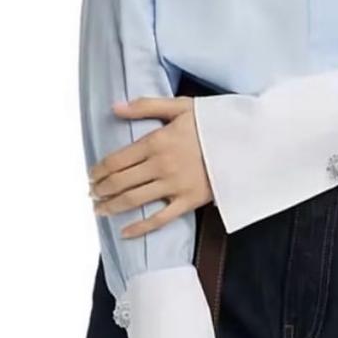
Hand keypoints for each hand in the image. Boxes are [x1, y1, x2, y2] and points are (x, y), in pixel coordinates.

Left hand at [89, 97, 212, 238]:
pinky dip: (139, 228)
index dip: (99, 169)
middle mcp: (161, 165)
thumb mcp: (181, 106)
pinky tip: (124, 232)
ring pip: (133, 200)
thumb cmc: (213, 122)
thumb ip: (146, 106)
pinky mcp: (188, 201)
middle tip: (92, 193)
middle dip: (101, 189)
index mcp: (156, 142)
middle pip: (120, 182)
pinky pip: (159, 219)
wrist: (246, 142)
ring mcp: (174, 186)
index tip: (92, 174)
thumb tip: (114, 107)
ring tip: (99, 209)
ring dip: (111, 206)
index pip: (117, 159)